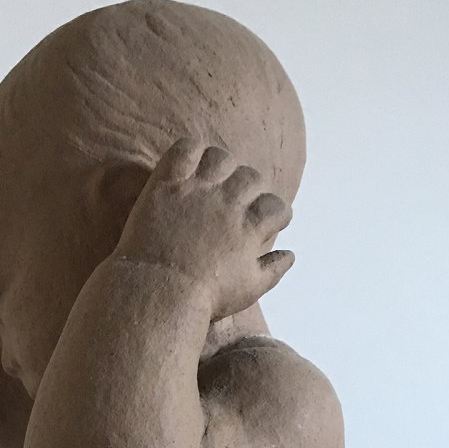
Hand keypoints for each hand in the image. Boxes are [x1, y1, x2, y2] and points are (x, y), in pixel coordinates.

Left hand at [113, 138, 293, 318]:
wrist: (157, 293)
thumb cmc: (204, 298)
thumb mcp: (248, 289)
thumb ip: (273, 270)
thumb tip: (291, 255)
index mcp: (250, 227)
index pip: (276, 206)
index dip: (276, 214)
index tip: (269, 222)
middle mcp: (229, 202)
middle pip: (251, 177)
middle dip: (251, 189)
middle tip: (239, 202)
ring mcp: (197, 190)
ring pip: (221, 158)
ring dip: (224, 166)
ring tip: (217, 180)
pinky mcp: (167, 185)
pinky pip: (185, 149)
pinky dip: (191, 150)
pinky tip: (190, 163)